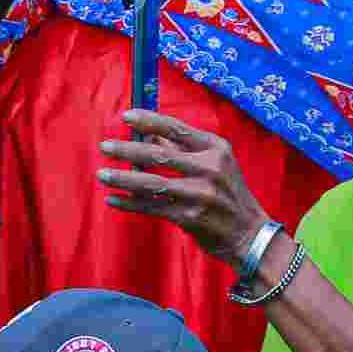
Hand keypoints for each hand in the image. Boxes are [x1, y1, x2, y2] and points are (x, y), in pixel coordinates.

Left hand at [95, 109, 265, 268]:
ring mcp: (200, 194)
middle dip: (127, 150)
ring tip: (102, 174)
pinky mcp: (190, 217)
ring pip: (152, 183)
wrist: (250, 234)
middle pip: (159, 155)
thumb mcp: (216, 165)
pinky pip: (153, 208)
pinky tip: (114, 199)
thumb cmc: (228, 195)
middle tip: (104, 146)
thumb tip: (151, 136)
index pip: (177, 128)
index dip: (148, 121)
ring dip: (123, 179)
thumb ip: (184, 149)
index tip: (125, 116)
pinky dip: (131, 204)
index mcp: (216, 148)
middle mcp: (209, 168)